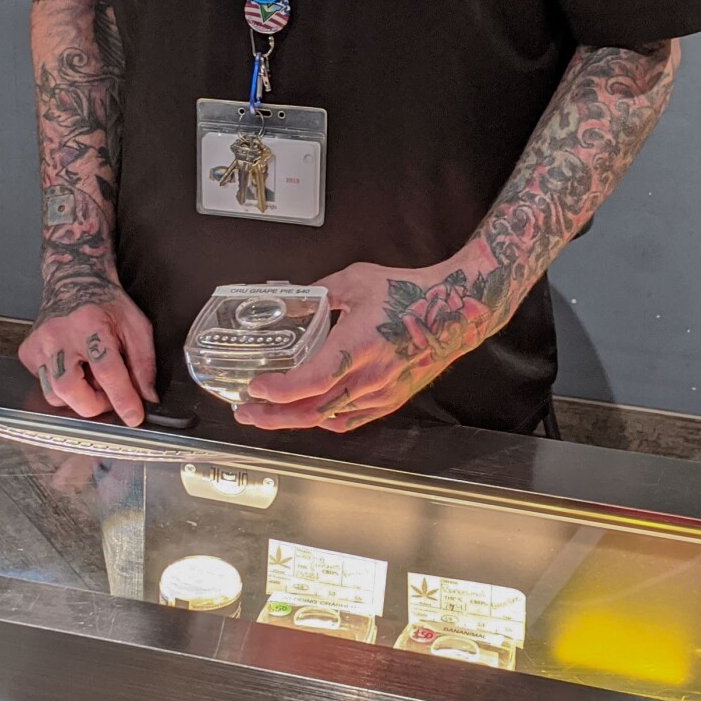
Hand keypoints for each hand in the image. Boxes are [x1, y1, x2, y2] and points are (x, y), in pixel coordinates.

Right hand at [18, 285, 158, 425]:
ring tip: (90, 378)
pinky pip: (43, 384)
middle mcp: (59, 334)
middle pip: (69, 389)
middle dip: (93, 404)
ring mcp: (39, 343)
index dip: (122, 398)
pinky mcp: (27, 351)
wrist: (73, 280)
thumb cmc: (106, 303)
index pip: (107, 371)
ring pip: (53, 393)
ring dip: (77, 397)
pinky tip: (73, 368)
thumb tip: (146, 397)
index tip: (133, 416)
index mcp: (91, 324)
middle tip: (107, 395)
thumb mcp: (136, 326)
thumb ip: (143, 363)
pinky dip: (61, 387)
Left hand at [233, 258, 489, 431]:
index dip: (280, 390)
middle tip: (245, 412)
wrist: (455, 313)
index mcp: (359, 345)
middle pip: (313, 409)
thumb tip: (292, 294)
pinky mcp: (390, 401)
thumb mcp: (358, 280)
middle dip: (273, 415)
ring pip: (328, 418)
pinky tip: (307, 415)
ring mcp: (380, 393)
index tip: (255, 387)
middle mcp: (369, 377)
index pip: (313, 379)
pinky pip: (349, 419)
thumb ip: (322, 290)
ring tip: (266, 414)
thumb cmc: (409, 294)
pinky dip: (323, 420)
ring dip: (293, 419)